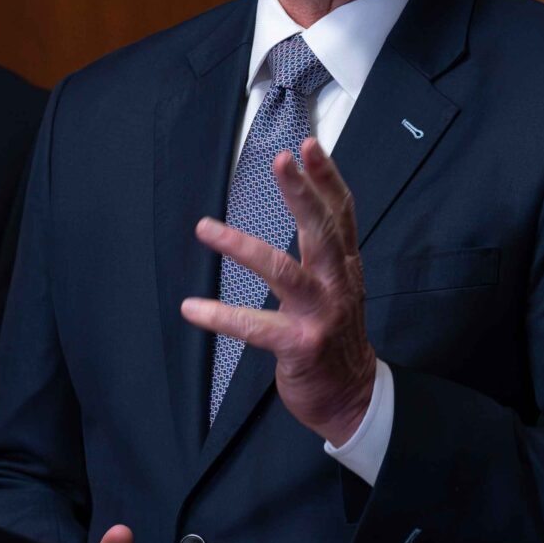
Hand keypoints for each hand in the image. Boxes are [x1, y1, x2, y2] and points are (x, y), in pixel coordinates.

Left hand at [181, 137, 377, 444]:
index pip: (342, 214)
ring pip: (283, 273)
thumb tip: (308, 206)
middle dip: (302, 193)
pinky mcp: (300, 346)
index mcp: (345, 268)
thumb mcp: (339, 288)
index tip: (309, 144)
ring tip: (205, 228)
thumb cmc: (335, 338)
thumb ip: (326, 252)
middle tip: (281, 160)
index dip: (327, 178)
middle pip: (322, 231)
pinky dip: (221, 317)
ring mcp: (321, 315)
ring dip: (242, 247)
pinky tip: (192, 308)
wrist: (351, 398)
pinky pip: (255, 328)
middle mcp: (338, 285)